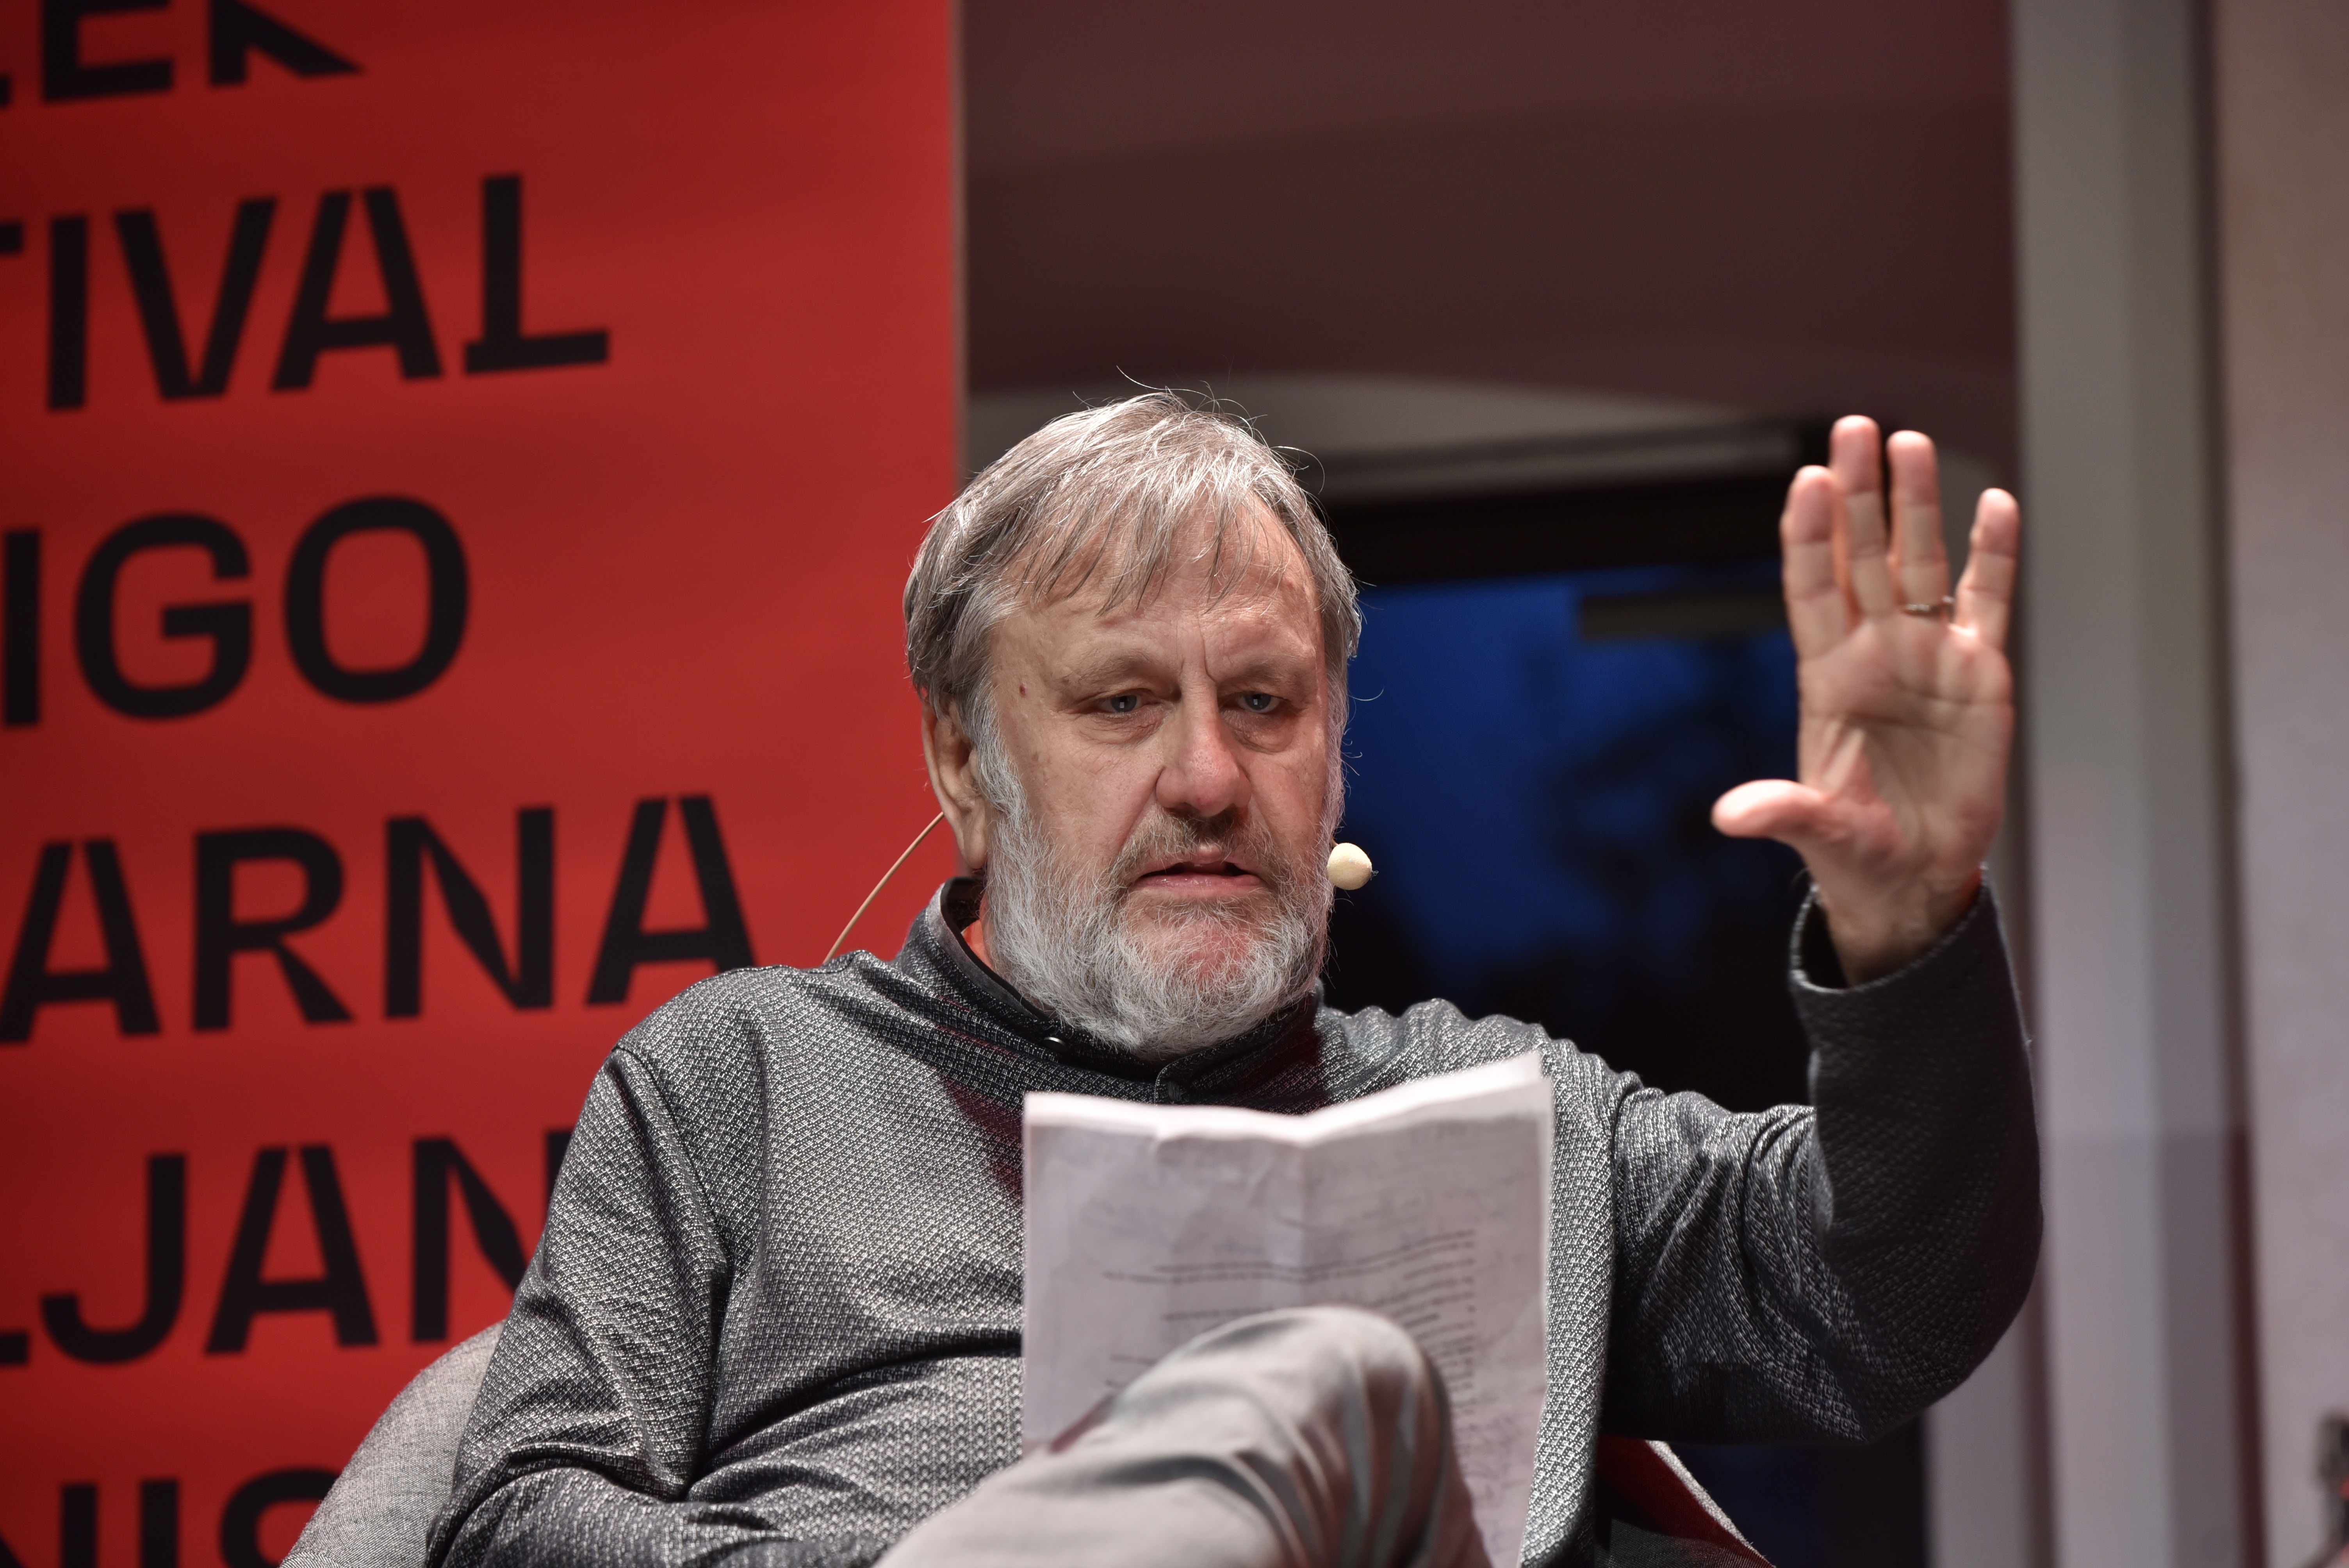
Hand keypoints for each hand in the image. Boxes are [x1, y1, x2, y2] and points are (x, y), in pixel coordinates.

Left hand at [1712, 417, 2018, 982]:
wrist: (1914, 876)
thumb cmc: (1857, 850)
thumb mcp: (1817, 833)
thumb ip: (1780, 813)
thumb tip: (1728, 819)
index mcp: (1827, 678)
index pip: (1812, 589)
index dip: (1808, 536)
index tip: (1804, 480)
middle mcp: (1875, 652)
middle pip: (1864, 556)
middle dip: (1858, 494)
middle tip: (1853, 428)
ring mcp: (1928, 655)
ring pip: (1921, 562)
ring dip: (1917, 504)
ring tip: (1908, 441)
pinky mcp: (1980, 672)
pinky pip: (1987, 601)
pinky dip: (1993, 554)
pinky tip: (1996, 504)